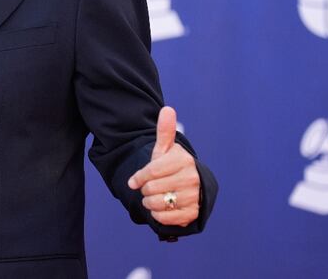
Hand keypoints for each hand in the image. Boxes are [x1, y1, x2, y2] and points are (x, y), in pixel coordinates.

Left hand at [127, 106, 199, 226]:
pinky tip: (161, 209)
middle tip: (149, 189)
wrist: (189, 188)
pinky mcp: (193, 213)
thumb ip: (165, 131)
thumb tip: (167, 109)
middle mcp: (191, 178)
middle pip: (152, 189)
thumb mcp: (165, 150)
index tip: (133, 182)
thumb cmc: (171, 166)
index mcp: (183, 160)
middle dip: (145, 191)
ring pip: (158, 204)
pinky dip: (159, 216)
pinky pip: (167, 219)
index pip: (151, 171)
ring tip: (153, 198)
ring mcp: (194, 196)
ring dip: (150, 203)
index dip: (139, 178)